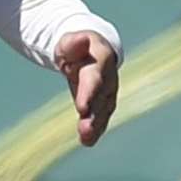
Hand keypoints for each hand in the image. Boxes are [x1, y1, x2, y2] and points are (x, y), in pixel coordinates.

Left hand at [55, 30, 117, 146]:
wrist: (90, 51)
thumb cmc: (76, 46)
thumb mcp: (70, 41)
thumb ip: (74, 42)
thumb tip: (82, 38)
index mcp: (102, 58)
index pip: (95, 78)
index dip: (89, 93)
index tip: (81, 108)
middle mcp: (109, 77)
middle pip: (102, 97)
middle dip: (94, 114)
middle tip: (85, 129)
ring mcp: (109, 90)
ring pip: (104, 110)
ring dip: (96, 125)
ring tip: (86, 138)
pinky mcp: (105, 102)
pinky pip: (102, 117)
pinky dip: (96, 130)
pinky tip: (87, 141)